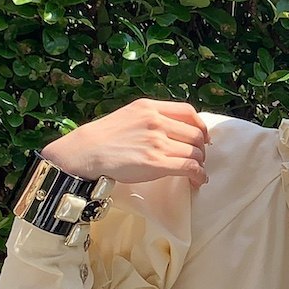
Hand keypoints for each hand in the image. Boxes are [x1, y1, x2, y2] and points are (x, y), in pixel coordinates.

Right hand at [40, 99, 209, 186]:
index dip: (200, 126)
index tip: (202, 137)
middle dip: (201, 149)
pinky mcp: (156, 163)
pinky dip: (198, 175)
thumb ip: (151, 117)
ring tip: (196, 172)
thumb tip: (173, 129)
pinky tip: (197, 180)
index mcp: (150, 107)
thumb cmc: (104, 137)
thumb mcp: (129, 114)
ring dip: (200, 165)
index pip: (188, 111)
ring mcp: (157, 142)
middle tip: (198, 159)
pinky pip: (189, 168)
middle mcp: (157, 122)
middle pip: (195, 135)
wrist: (86, 152)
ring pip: (194, 153)